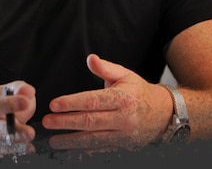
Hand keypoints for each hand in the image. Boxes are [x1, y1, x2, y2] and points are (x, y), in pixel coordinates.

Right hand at [0, 80, 36, 155]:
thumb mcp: (9, 91)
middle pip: (0, 131)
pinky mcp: (5, 152)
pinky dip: (23, 150)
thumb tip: (28, 91)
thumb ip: (20, 89)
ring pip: (8, 146)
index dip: (11, 104)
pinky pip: (15, 152)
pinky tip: (29, 147)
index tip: (26, 102)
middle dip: (16, 132)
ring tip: (30, 137)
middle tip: (30, 133)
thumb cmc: (4, 103)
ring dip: (21, 144)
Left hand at [41, 54, 172, 151]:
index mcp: (123, 98)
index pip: (93, 101)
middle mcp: (124, 119)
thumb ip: (105, 68)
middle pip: (90, 122)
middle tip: (47, 121)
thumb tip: (90, 58)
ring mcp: (124, 136)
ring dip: (71, 141)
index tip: (53, 104)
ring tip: (53, 140)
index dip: (72, 103)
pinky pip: (100, 151)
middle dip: (66, 122)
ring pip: (94, 140)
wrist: (163, 114)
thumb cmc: (139, 91)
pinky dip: (84, 152)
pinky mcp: (122, 147)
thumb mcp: (125, 75)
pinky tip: (70, 152)